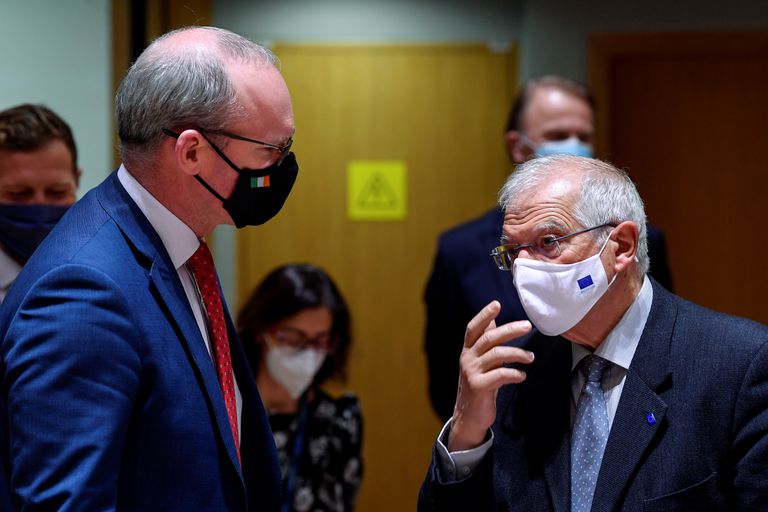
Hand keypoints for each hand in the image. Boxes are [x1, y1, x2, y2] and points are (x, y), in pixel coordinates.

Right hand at [448, 300, 533, 451]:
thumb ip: (485, 343)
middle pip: (489, 338)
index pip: (474, 328)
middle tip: (527, 326)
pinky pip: (500, 375)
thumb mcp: (480, 362)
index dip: (484, 315)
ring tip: (531, 358)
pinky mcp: (479, 387)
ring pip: (497, 355)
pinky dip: (514, 374)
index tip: (497, 304)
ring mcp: (471, 373)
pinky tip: (522, 376)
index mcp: (468, 351)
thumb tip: (493, 321)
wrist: (468, 417)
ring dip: (518, 354)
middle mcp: (467, 359)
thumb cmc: (479, 386)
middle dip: (509, 330)